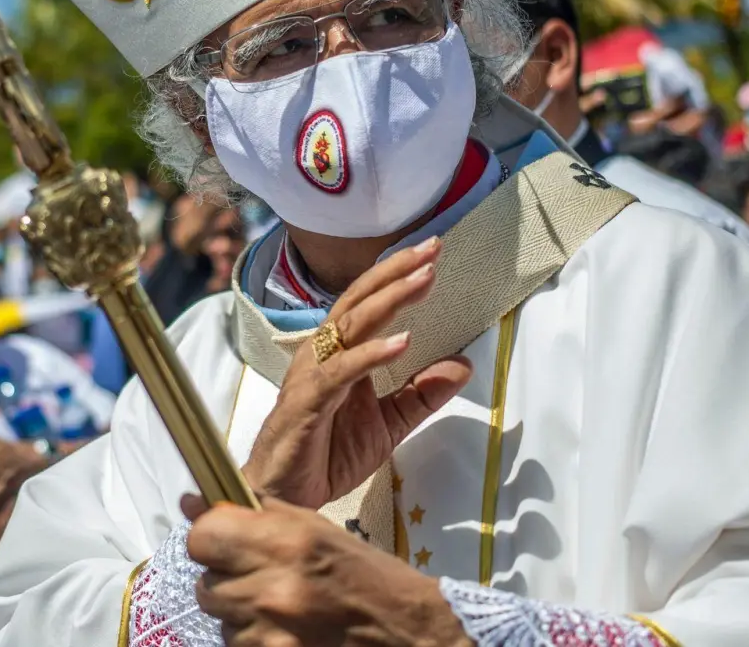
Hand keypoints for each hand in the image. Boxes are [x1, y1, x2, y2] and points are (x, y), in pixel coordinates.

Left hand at [184, 495, 468, 646]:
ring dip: (242, 614)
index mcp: (283, 543)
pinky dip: (254, 640)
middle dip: (227, 580)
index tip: (226, 541)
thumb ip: (254, 514)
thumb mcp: (315, 530)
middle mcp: (270, 590)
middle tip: (263, 579)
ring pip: (221, 621)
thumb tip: (192, 503)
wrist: (406, 633)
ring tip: (283, 608)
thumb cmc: (364, 576)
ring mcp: (268, 635)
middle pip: (205, 584)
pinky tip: (286, 632)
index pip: (202, 538)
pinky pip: (236, 646)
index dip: (211, 538)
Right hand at [241, 238, 472, 508]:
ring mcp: (312, 375)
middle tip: (432, 250)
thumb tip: (463, 365)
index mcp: (340, 353)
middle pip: (359, 300)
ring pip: (350, 326)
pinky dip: (371, 354)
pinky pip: (341, 371)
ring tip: (423, 281)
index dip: (398, 277)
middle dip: (396, 273)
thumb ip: (421, 394)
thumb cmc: (327, 456)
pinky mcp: (307, 402)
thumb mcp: (388, 423)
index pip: (369, 303)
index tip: (432, 255)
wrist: (285, 499)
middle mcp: (323, 354)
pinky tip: (402, 343)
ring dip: (389, 300)